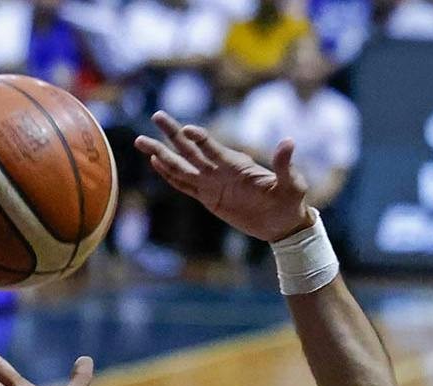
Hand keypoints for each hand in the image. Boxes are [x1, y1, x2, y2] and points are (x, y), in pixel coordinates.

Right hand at [138, 115, 312, 243]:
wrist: (283, 223)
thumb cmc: (290, 201)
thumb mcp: (292, 184)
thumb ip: (284, 165)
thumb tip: (288, 142)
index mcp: (236, 164)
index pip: (213, 148)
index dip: (200, 139)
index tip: (188, 129)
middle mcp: (220, 170)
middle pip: (191, 149)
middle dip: (173, 134)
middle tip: (156, 116)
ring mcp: (212, 183)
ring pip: (181, 166)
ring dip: (162, 154)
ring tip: (141, 141)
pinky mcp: (208, 198)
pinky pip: (185, 185)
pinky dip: (169, 176)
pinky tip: (155, 163)